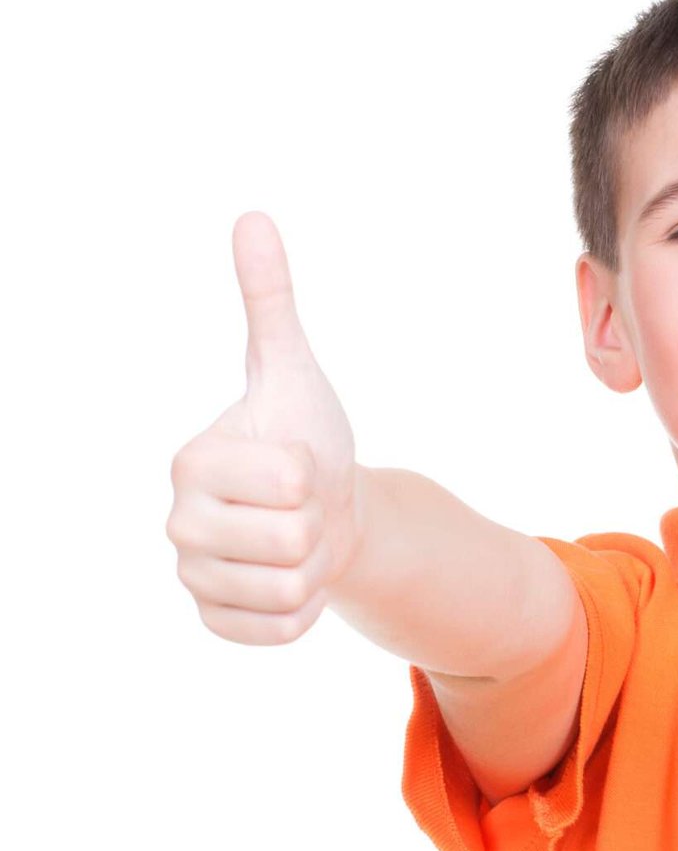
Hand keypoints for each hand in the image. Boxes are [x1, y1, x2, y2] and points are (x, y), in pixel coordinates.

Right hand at [167, 213, 361, 643]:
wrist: (326, 514)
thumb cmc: (308, 440)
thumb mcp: (295, 371)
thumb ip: (269, 303)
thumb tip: (252, 218)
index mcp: (191, 461)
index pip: (288, 483)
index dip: (313, 474)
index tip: (297, 463)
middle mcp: (177, 522)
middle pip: (291, 541)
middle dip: (317, 526)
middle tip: (302, 510)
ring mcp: (193, 577)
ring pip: (288, 591)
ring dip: (314, 569)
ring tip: (299, 544)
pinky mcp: (214, 621)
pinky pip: (279, 631)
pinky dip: (304, 612)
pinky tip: (292, 581)